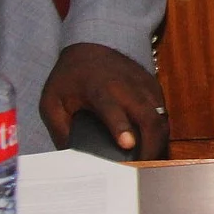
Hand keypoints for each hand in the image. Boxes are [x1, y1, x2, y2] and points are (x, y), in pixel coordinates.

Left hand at [41, 42, 169, 159]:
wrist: (92, 45)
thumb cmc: (70, 77)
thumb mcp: (52, 101)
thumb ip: (60, 128)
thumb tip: (70, 158)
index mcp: (98, 89)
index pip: (113, 109)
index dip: (121, 127)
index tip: (127, 145)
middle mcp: (127, 87)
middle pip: (148, 116)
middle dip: (150, 144)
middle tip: (144, 167)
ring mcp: (144, 85)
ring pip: (161, 116)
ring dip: (159, 140)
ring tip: (150, 161)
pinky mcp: (154, 86)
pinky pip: (162, 112)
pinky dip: (160, 130)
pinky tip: (152, 145)